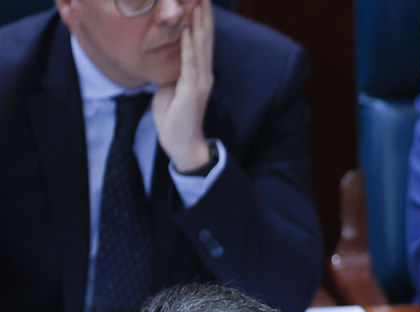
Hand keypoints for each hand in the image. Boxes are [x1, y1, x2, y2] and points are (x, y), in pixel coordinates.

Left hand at [153, 0, 213, 170]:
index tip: (199, 0)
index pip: (201, 39)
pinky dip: (190, 45)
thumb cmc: (175, 116)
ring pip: (201, 45)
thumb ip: (173, 70)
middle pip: (205, 37)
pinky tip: (190, 29)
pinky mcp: (194, 89)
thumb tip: (166, 56)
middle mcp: (204, 72)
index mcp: (199, 71)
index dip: (201, 18)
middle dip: (204, 14)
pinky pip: (191, 62)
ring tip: (200, 3)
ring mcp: (201, 80)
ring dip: (200, 23)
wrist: (182, 142)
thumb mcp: (171, 86)